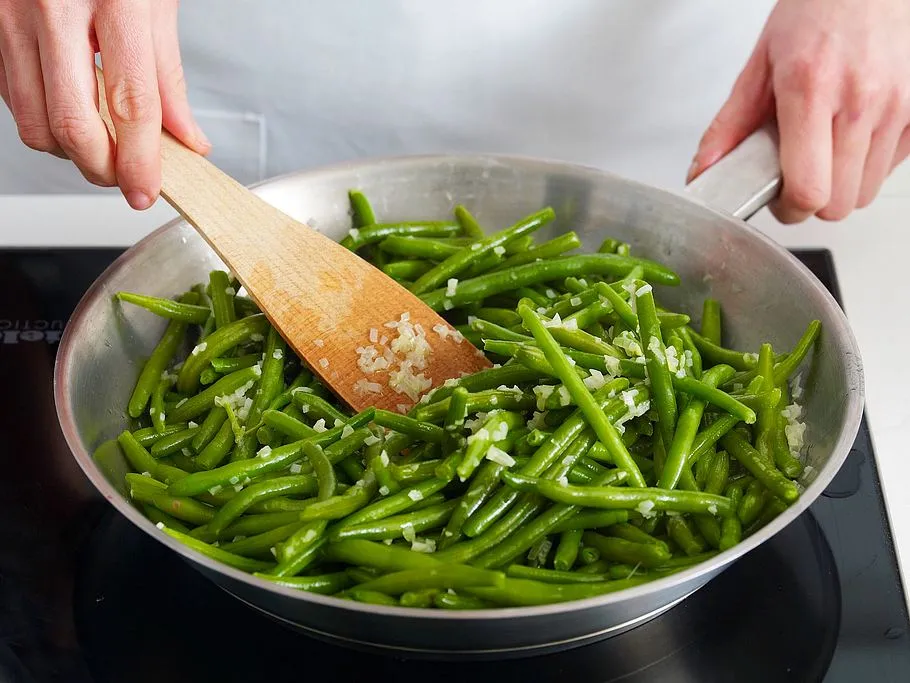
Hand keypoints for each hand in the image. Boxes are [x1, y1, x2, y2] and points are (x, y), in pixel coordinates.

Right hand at [0, 0, 208, 208]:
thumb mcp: (155, 2)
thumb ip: (167, 75)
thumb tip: (185, 138)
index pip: (131, 104)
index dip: (140, 160)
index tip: (146, 190)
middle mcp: (52, 6)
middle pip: (72, 122)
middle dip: (101, 167)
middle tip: (124, 177)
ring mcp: (10, 14)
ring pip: (32, 120)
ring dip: (69, 152)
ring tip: (101, 147)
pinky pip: (12, 96)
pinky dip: (42, 120)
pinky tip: (70, 111)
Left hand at [688, 0, 909, 222]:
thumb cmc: (817, 12)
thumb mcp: (760, 64)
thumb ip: (729, 126)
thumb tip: (703, 173)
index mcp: (810, 89)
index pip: (808, 190)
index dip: (790, 210)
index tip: (780, 201)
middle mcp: (860, 98)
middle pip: (838, 203)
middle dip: (813, 202)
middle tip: (798, 177)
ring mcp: (899, 104)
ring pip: (866, 192)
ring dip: (842, 185)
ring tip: (825, 150)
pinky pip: (893, 167)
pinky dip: (870, 165)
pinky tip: (853, 136)